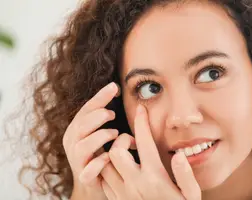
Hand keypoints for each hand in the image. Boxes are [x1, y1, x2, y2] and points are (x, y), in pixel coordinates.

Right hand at [63, 82, 120, 199]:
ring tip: (115, 133)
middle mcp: (72, 144)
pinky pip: (88, 171)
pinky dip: (99, 162)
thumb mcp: (99, 132)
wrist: (94, 184)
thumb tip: (115, 88)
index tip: (114, 87)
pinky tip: (109, 156)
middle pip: (80, 126)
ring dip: (101, 136)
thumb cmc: (100, 152)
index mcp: (75, 131)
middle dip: (97, 116)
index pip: (85, 111)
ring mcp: (76, 162)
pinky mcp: (84, 178)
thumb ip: (102, 114)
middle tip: (112, 114)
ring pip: (83, 146)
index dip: (99, 98)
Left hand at [101, 104, 201, 199]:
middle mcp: (134, 184)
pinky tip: (120, 170)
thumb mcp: (191, 196)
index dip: (142, 122)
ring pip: (105, 165)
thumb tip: (178, 154)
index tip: (142, 110)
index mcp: (154, 178)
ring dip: (112, 155)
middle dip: (121, 140)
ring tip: (125, 154)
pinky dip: (108, 170)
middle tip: (131, 142)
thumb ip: (186, 175)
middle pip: (115, 151)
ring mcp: (122, 194)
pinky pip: (104, 179)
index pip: (143, 142)